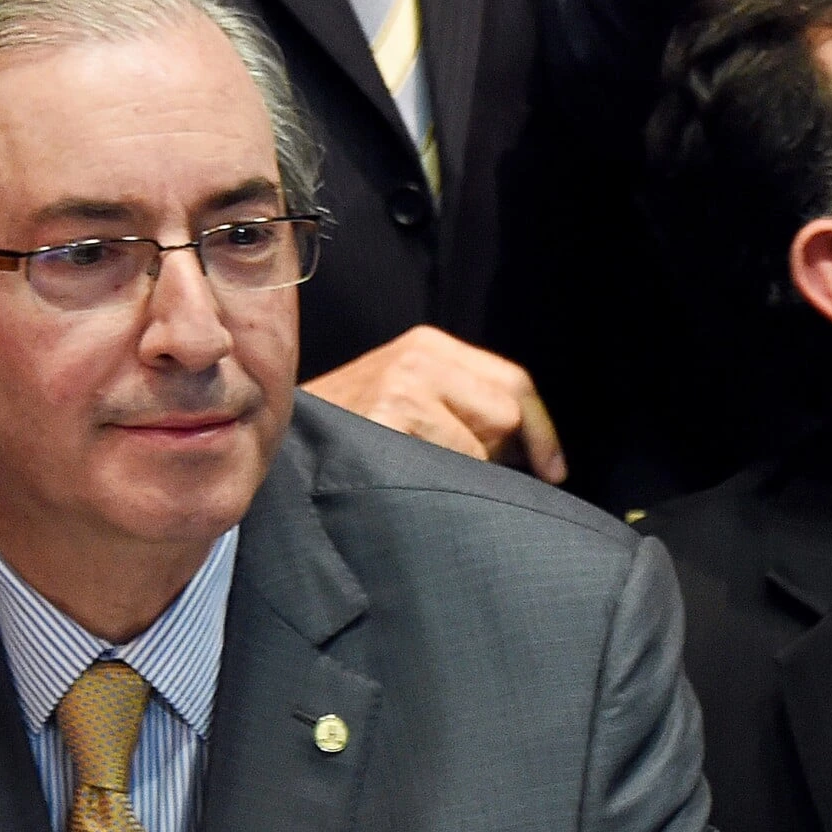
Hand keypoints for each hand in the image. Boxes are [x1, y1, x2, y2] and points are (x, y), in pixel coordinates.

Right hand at [303, 324, 565, 481]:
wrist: (277, 445)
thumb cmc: (346, 433)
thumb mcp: (403, 398)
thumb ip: (457, 404)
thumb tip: (526, 451)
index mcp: (428, 346)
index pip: (514, 382)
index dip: (541, 432)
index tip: (553, 471)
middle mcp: (418, 358)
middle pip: (506, 413)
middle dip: (497, 454)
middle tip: (460, 474)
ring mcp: (402, 388)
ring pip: (481, 447)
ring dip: (466, 474)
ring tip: (421, 476)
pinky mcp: (389, 421)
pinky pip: (451, 466)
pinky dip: (441, 486)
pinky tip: (406, 483)